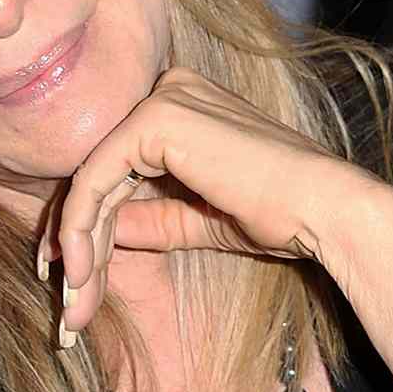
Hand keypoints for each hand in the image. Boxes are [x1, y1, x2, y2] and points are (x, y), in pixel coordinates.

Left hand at [47, 67, 389, 338]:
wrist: (323, 209)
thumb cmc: (280, 214)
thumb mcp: (198, 220)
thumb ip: (151, 217)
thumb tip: (104, 234)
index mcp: (185, 104)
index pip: (120, 164)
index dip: (91, 222)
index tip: (75, 274)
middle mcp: (170, 89)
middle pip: (102, 172)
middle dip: (80, 242)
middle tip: (69, 301)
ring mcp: (161, 99)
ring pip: (92, 180)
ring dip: (79, 247)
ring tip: (76, 303)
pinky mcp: (153, 120)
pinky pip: (95, 179)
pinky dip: (83, 229)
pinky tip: (84, 272)